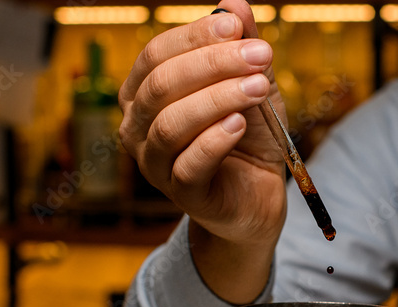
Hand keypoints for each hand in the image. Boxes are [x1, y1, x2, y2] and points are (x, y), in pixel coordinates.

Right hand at [118, 0, 286, 246]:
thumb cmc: (248, 138)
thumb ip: (242, 47)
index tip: (238, 27)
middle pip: (162, 84)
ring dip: (219, 99)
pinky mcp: (181, 194)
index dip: (196, 37)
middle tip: (260, 55)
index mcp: (144, 93)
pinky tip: (239, 124)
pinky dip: (215, 140)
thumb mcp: (252, 85)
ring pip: (172, 123)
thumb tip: (234, 3)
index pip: (157, 54)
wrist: (258, 197)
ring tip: (257, 88)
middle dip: (213, 64)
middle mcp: (138, 127)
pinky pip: (189, 164)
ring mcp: (154, 164)